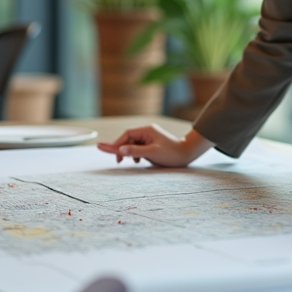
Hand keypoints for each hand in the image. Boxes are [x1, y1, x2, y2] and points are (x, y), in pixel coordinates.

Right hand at [96, 125, 213, 167]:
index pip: (126, 135)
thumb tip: (120, 151)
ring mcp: (148, 139)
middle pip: (127, 140)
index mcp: (146, 130)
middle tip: (106, 153)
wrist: (186, 155)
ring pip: (131, 145)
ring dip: (126, 153)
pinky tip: (136, 161)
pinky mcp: (151, 145)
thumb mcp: (152, 152)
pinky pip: (137, 149)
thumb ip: (135, 151)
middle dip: (119, 149)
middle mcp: (146, 133)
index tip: (104, 149)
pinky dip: (133, 155)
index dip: (116, 143)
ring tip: (121, 161)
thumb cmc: (171, 153)